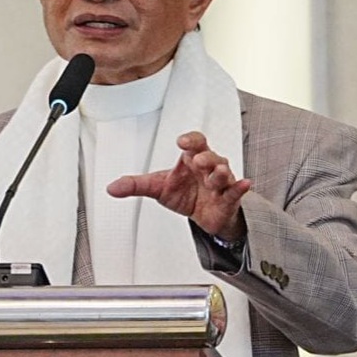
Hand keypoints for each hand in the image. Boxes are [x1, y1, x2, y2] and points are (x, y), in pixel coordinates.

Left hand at [106, 131, 249, 239]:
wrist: (202, 216)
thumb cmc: (184, 193)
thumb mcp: (157, 188)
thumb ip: (135, 185)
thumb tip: (111, 187)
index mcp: (191, 158)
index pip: (195, 142)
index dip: (191, 140)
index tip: (181, 142)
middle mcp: (208, 167)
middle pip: (210, 155)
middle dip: (205, 157)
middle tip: (196, 161)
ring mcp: (220, 182)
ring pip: (224, 172)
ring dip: (220, 171)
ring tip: (217, 173)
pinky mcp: (228, 199)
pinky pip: (236, 191)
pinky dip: (240, 187)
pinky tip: (244, 183)